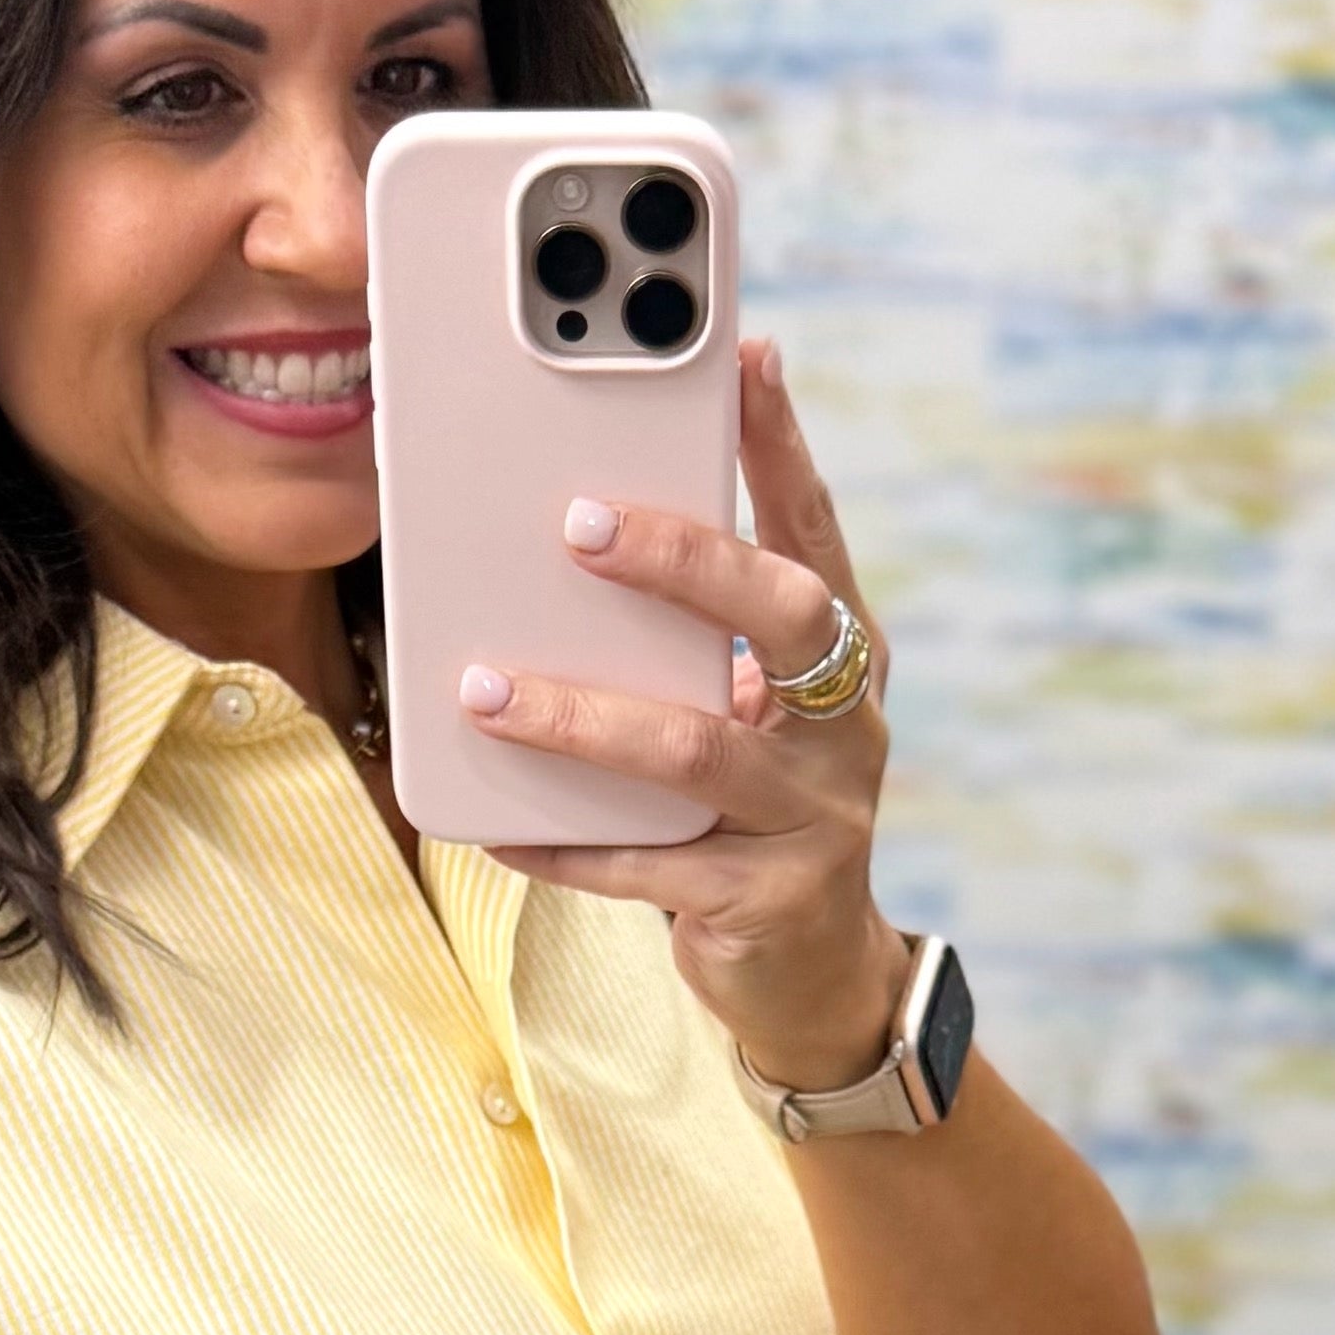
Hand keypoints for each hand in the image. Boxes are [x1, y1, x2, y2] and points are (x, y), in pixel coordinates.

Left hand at [463, 335, 911, 1094]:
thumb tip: (566, 539)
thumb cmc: (752, 816)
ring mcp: (817, 818)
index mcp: (846, 661)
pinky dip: (566, 843)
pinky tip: (496, 826)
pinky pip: (650, 866)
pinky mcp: (767, 904)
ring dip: (581, 715)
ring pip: (696, 748)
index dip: (784, 445)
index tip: (743, 355)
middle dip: (683, 560)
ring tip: (485, 691)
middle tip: (576, 525)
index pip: (817, 531)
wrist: (812, 980)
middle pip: (785, 615)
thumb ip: (688, 645)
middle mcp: (849, 728)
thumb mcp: (740, 716)